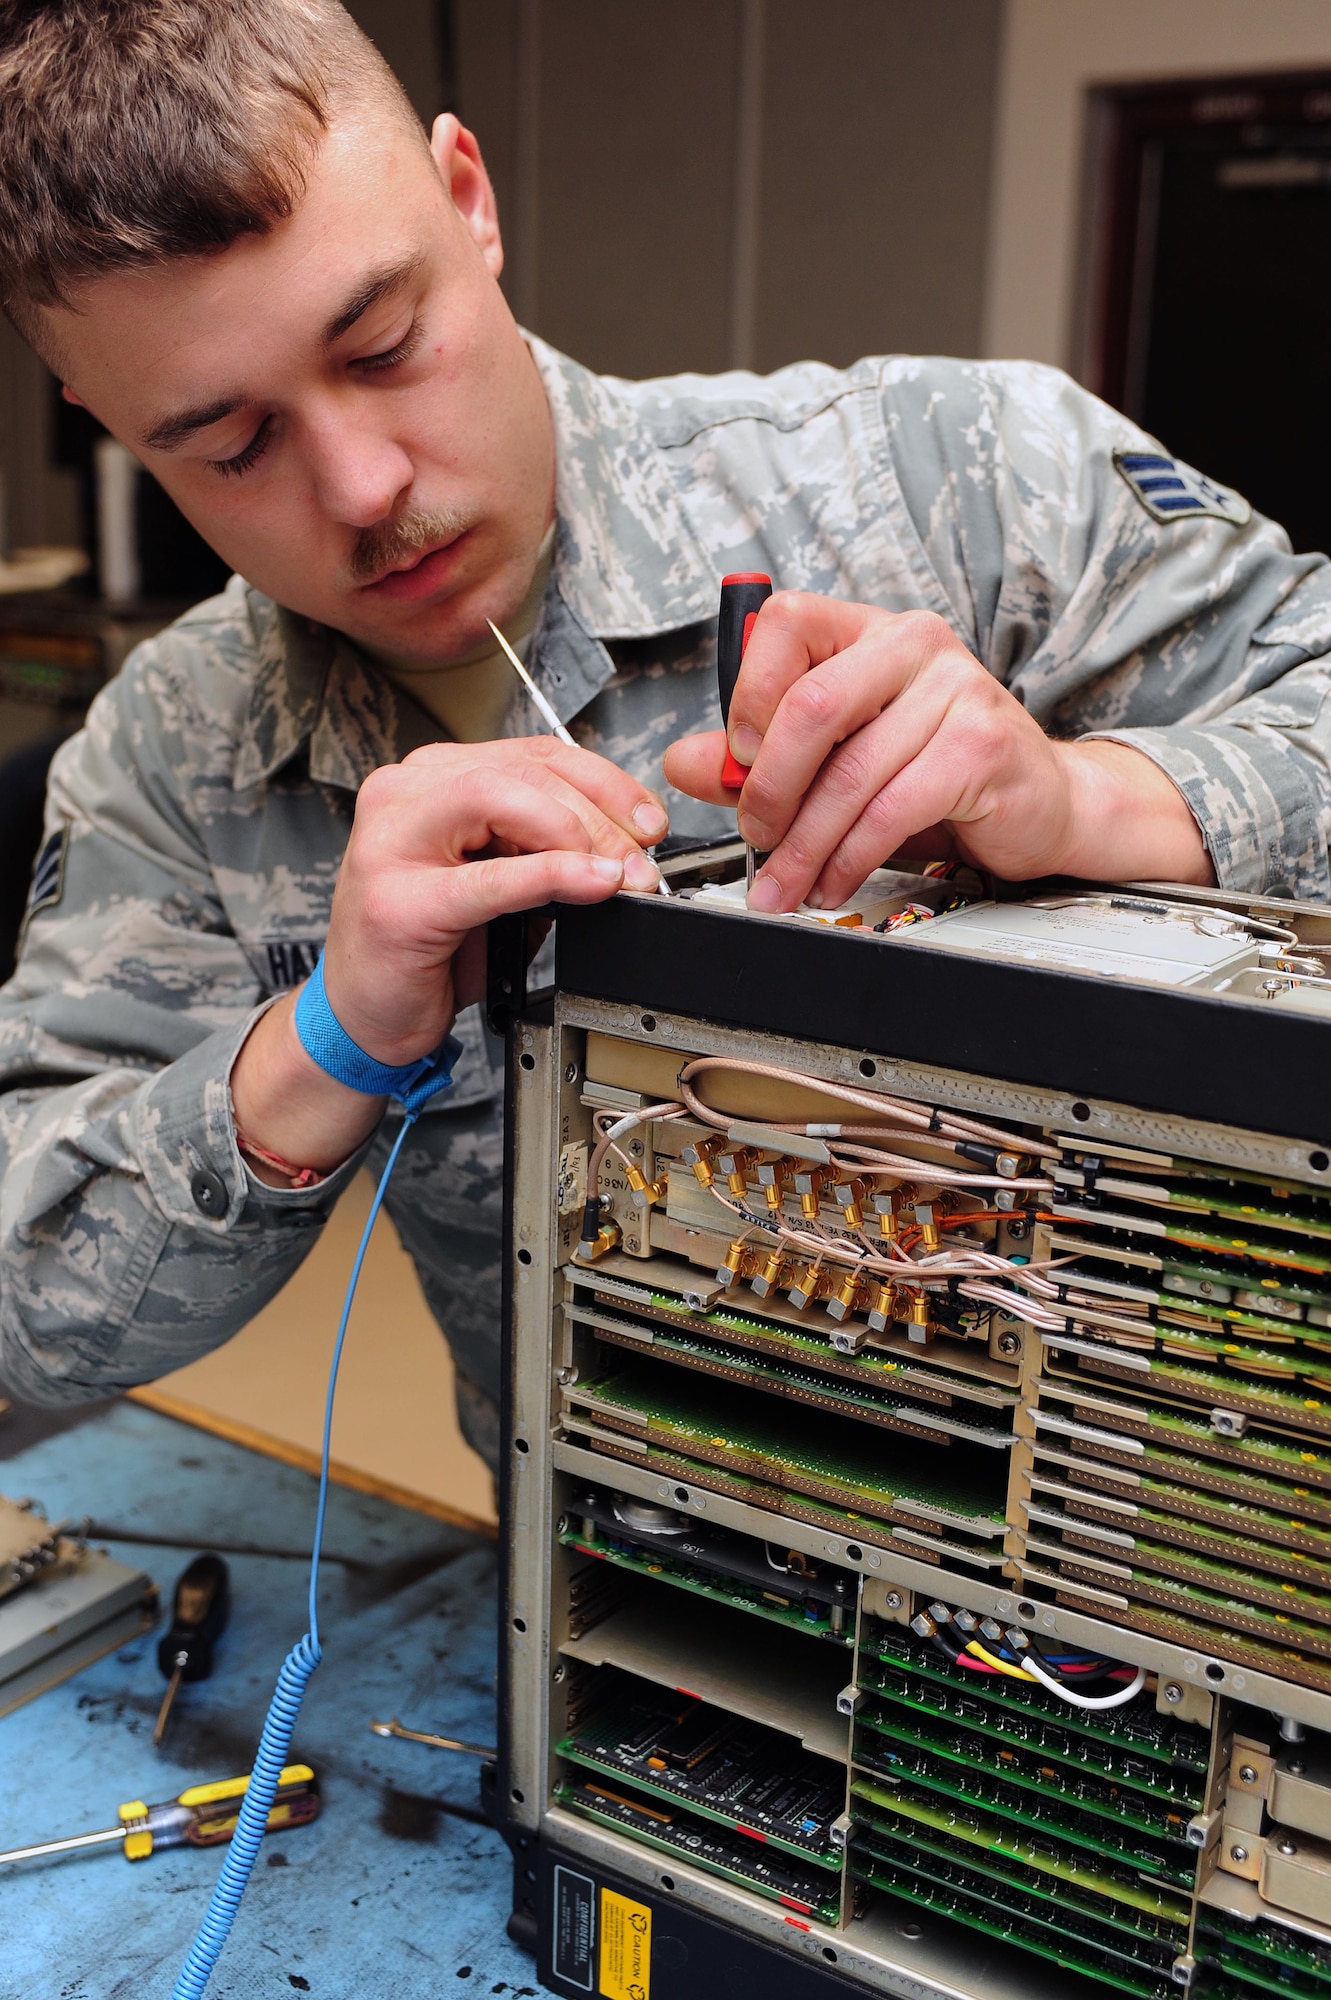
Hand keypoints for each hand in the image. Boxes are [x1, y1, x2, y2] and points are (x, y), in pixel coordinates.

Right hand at [231, 738, 667, 1178]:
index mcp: (432, 780)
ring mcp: (390, 843)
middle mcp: (404, 795)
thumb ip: (547, 851)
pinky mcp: (396, 901)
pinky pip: (489, 877)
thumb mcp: (500, 883)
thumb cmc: (426, 947)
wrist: (364, 1015)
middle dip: (600, 814)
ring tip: (615, 872)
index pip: (535, 753)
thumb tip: (625, 847)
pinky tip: (589, 884)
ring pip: (500, 797)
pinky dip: (549, 876)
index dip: (605, 782)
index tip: (648, 821)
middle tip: (640, 861)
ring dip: (575, 834)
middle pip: (525, 770)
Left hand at [664, 593, 1212, 909]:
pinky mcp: (981, 748)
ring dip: (805, 846)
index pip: (785, 620)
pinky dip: (849, 859)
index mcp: (867, 630)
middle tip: (755, 837)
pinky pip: (890, 811)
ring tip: (785, 884)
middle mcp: (912, 644)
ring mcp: (955, 690)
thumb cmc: (936, 769)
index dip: (747, 692)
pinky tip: (833, 881)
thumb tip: (683, 761)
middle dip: (768, 788)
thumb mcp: (839, 755)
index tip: (737, 757)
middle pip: (810, 705)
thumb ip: (758, 757)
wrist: (1039, 800)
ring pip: (849, 775)